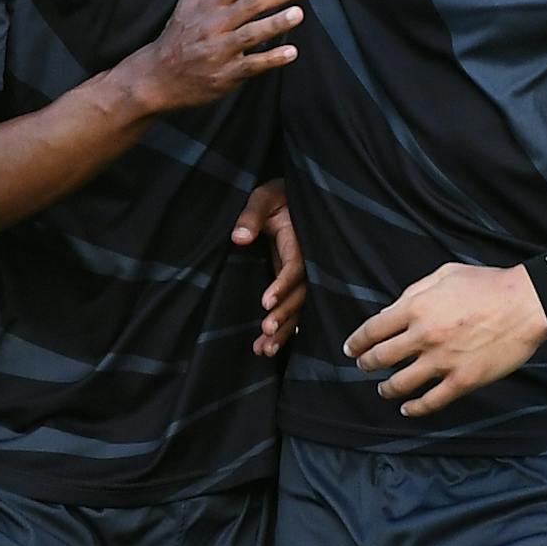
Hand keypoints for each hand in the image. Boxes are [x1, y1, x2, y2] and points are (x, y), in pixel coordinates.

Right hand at [133, 0, 313, 111]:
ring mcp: (220, 49)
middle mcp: (215, 22)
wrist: (159, 74)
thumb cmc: (182, 29)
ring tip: (299, 13)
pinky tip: (290, 52)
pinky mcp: (225, 74)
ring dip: (275, 23)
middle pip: (252, 2)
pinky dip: (270, 59)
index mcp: (210, 0)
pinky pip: (250, 65)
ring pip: (251, 33)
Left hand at [232, 179, 304, 356]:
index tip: (265, 302)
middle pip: (301, 294)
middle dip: (284, 314)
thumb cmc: (277, 196)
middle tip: (266, 330)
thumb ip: (251, 214)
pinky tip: (269, 348)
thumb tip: (239, 238)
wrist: (291, 199)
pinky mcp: (296, 284)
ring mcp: (303, 276)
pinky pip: (294, 309)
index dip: (283, 285)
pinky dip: (284, 329)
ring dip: (283, 330)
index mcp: (302, 241)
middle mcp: (308, 262)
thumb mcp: (264, 196)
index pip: (296, 267)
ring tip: (264, 349)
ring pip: (299, 308)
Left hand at [346, 262, 546, 416]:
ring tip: (383, 389)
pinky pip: (432, 401)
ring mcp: (443, 360)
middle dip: (366, 364)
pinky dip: (415, 408)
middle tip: (363, 367)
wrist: (527, 302)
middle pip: (381, 358)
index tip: (351, 349)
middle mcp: (424, 335)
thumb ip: (414, 292)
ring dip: (386, 388)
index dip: (357, 342)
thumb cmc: (487, 284)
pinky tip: (408, 409)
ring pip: (401, 383)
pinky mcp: (464, 380)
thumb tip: (391, 310)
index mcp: (416, 307)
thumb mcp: (444, 275)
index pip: (373, 329)